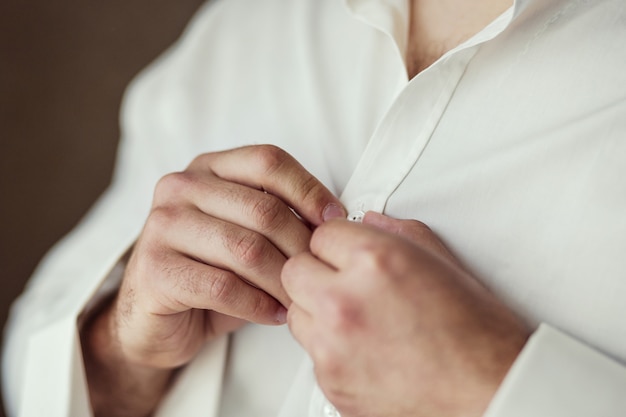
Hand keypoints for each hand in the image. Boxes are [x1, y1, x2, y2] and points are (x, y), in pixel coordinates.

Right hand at [82, 145, 344, 416]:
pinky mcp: (154, 269)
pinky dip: (259, 304)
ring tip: (301, 299)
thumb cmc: (211, 272)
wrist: (155, 319)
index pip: (268, 161)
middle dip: (301, 246)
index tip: (335, 221)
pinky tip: (274, 313)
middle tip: (320, 272)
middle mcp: (180, 187)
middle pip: (262, 209)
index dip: (309, 190)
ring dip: (283, 281)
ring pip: (246, 249)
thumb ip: (278, 217)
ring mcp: (162, 226)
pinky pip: (223, 286)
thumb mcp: (245, 233)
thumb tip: (334, 221)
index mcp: (207, 168)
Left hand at [282, 212, 529, 416]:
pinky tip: (364, 347)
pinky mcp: (331, 382)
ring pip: (296, 311)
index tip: (346, 253)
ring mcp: (333, 347)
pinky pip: (311, 352)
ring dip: (317, 309)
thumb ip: (396, 232)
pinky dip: (329, 348)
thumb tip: (368, 222)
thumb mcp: (442, 260)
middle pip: (294, 270)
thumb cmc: (476, 332)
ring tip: (356, 317)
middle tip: (343, 281)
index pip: (321, 234)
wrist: (490, 389)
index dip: (338, 243)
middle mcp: (345, 302)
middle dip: (317, 271)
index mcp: (374, 261)